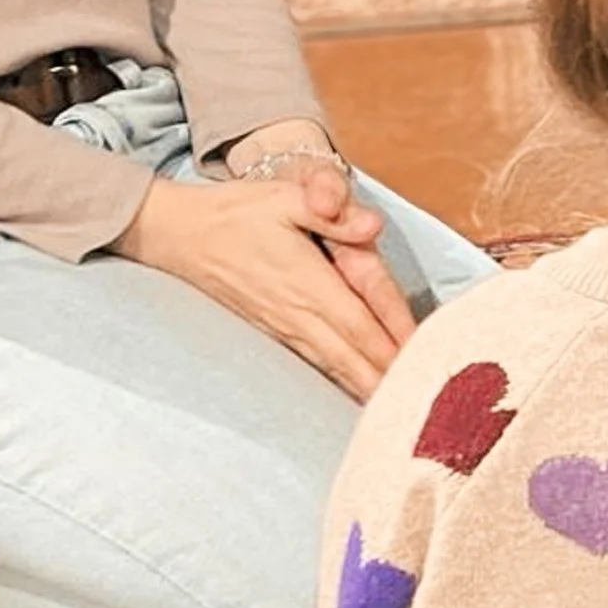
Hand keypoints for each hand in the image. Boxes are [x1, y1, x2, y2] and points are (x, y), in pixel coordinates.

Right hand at [114, 169, 415, 397]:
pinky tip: (359, 392)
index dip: (397, 345)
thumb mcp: (284, 197)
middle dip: (392, 380)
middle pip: (356, 358)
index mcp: (309, 283)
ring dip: (369, 389)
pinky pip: (318, 364)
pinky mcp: (274, 333)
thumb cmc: (235, 212)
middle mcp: (299, 314)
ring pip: (337, 368)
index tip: (427, 365)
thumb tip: (372, 224)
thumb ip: (331, 211)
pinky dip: (343, 381)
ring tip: (402, 410)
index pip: (364, 323)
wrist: (179, 235)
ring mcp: (285, 328)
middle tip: (428, 403)